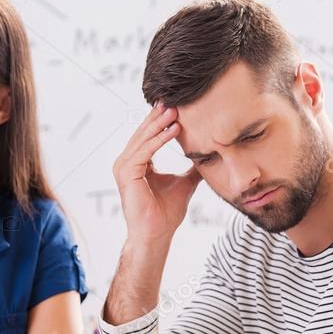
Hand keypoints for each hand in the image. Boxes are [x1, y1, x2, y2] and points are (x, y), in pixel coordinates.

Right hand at [112, 104, 201, 248]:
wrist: (157, 234)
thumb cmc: (166, 213)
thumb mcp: (184, 183)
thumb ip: (192, 168)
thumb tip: (209, 157)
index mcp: (138, 163)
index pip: (149, 135)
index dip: (162, 121)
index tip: (178, 106)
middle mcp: (127, 162)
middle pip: (144, 132)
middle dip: (160, 116)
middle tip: (175, 99)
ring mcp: (124, 167)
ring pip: (143, 139)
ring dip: (160, 124)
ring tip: (176, 110)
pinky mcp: (127, 174)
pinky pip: (144, 151)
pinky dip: (159, 140)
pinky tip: (173, 129)